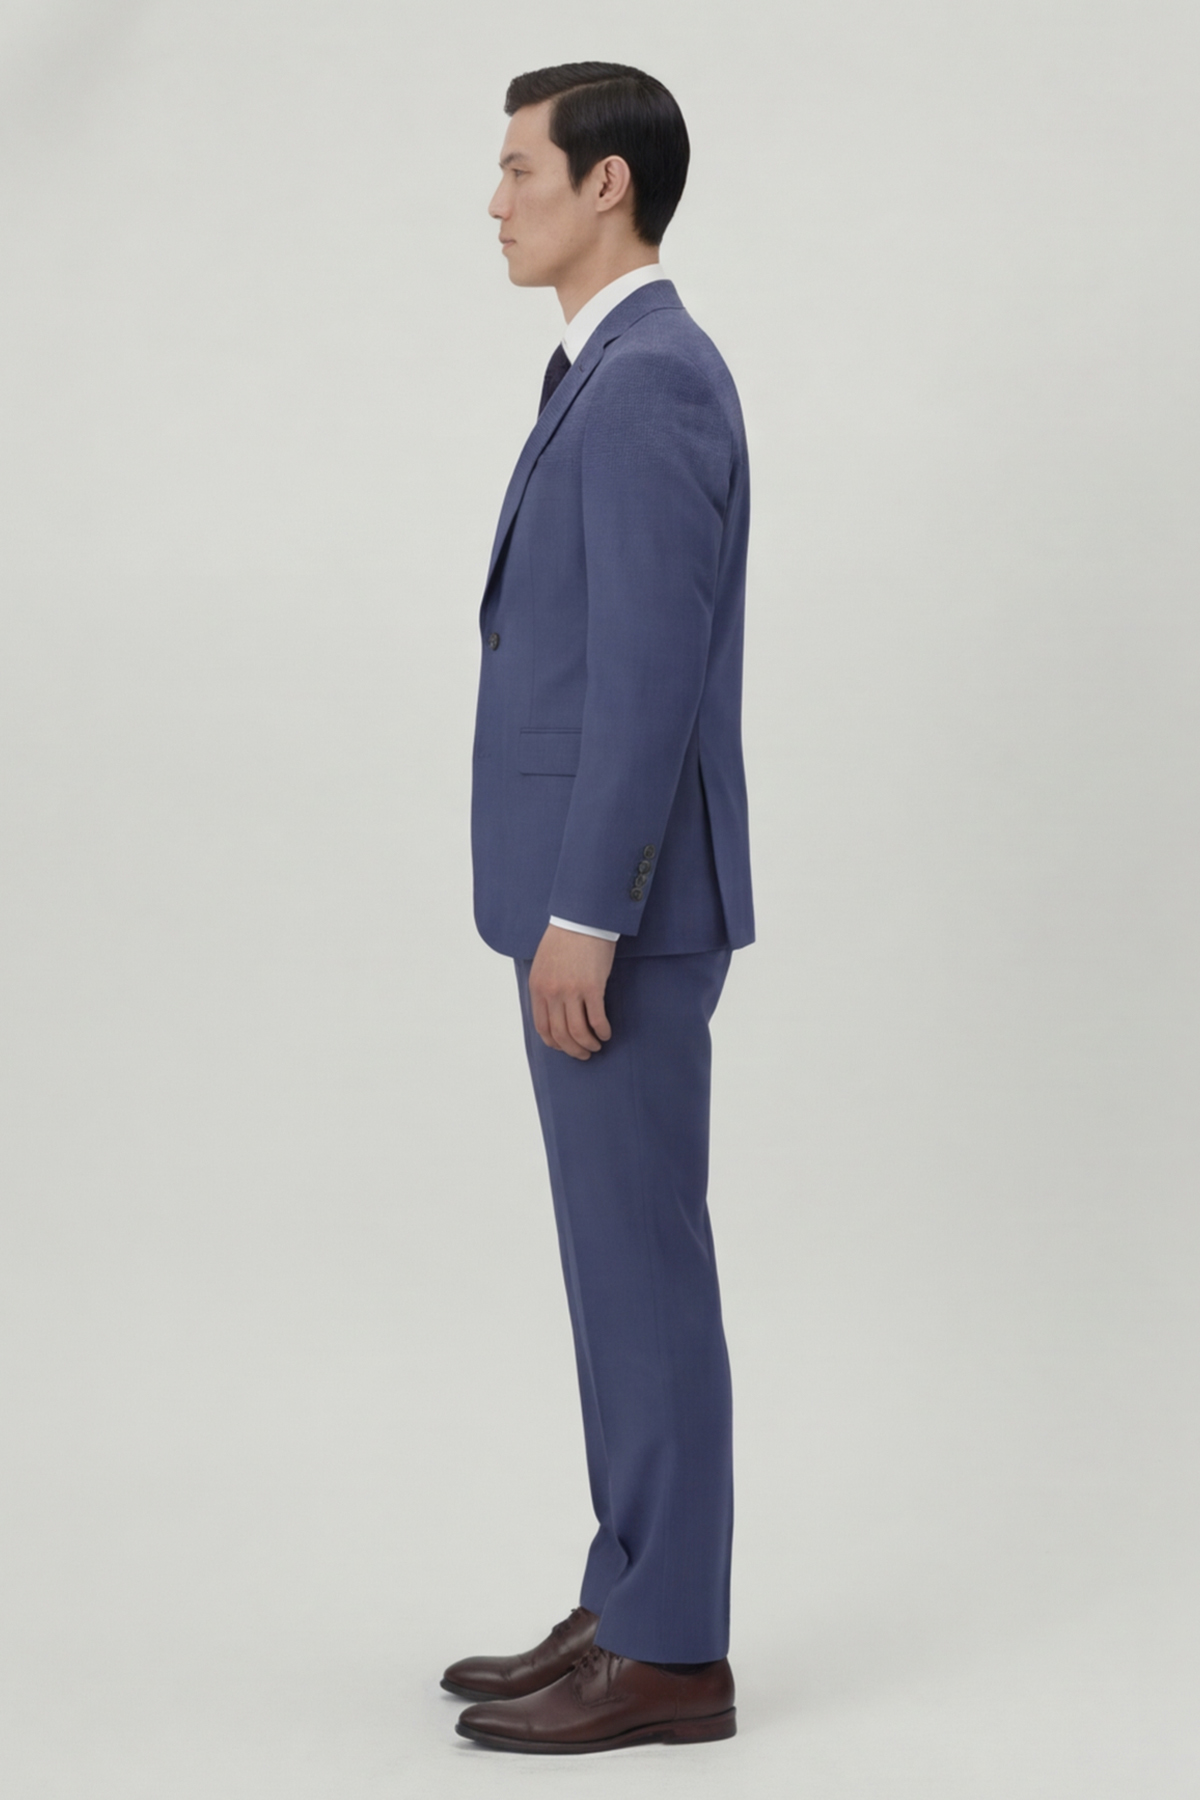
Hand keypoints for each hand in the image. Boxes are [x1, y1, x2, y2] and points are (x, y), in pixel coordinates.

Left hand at [529, 925, 615, 1059]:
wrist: (582, 919)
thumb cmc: (565, 939)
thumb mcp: (544, 964)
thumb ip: (545, 987)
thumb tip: (554, 1011)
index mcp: (537, 987)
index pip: (542, 1027)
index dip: (555, 1043)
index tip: (564, 1047)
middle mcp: (551, 992)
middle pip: (560, 1034)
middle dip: (573, 1050)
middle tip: (583, 1054)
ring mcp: (571, 991)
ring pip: (578, 1031)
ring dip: (588, 1044)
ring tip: (596, 1046)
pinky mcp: (592, 988)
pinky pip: (596, 1019)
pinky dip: (602, 1031)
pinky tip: (606, 1033)